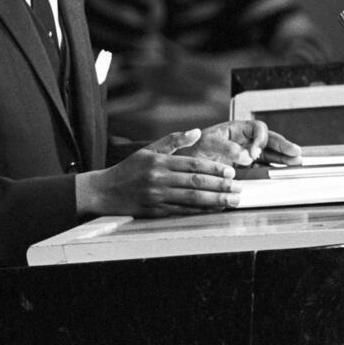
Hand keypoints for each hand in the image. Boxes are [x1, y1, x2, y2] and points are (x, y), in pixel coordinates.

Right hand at [76, 129, 241, 217]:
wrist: (105, 191)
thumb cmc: (129, 169)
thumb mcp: (148, 150)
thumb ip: (173, 140)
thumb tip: (197, 132)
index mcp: (159, 162)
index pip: (192, 164)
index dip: (214, 168)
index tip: (230, 172)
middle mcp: (159, 180)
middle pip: (195, 182)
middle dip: (220, 186)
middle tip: (238, 188)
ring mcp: (157, 197)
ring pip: (192, 199)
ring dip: (215, 201)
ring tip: (232, 201)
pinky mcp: (155, 212)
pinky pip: (182, 212)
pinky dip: (200, 212)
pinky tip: (213, 210)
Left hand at [176, 120, 302, 167]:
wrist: (185, 163)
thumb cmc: (194, 148)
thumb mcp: (208, 143)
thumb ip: (226, 147)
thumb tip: (246, 156)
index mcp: (237, 128)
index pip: (257, 128)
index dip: (260, 140)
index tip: (255, 154)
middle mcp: (245, 139)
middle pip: (269, 139)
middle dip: (283, 145)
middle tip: (295, 153)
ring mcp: (247, 152)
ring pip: (270, 152)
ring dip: (283, 156)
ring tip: (296, 161)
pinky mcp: (246, 166)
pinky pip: (264, 163)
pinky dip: (275, 165)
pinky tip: (284, 169)